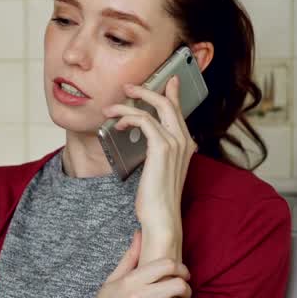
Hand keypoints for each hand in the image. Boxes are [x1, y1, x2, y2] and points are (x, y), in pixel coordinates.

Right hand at [69, 231, 191, 297]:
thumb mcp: (111, 282)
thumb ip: (129, 259)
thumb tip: (140, 234)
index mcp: (129, 280)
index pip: (166, 265)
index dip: (181, 269)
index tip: (182, 276)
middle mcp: (136, 295)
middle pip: (178, 285)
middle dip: (186, 290)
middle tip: (182, 295)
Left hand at [102, 75, 195, 256]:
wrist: (161, 216)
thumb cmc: (156, 197)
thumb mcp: (158, 170)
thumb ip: (157, 153)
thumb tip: (146, 140)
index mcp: (185, 145)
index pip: (179, 112)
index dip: (173, 93)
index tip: (167, 81)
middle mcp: (184, 140)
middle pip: (168, 104)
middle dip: (147, 90)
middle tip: (128, 87)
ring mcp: (176, 143)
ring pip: (155, 108)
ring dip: (129, 104)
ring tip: (111, 108)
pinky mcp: (162, 147)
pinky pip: (144, 121)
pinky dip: (128, 117)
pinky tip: (117, 124)